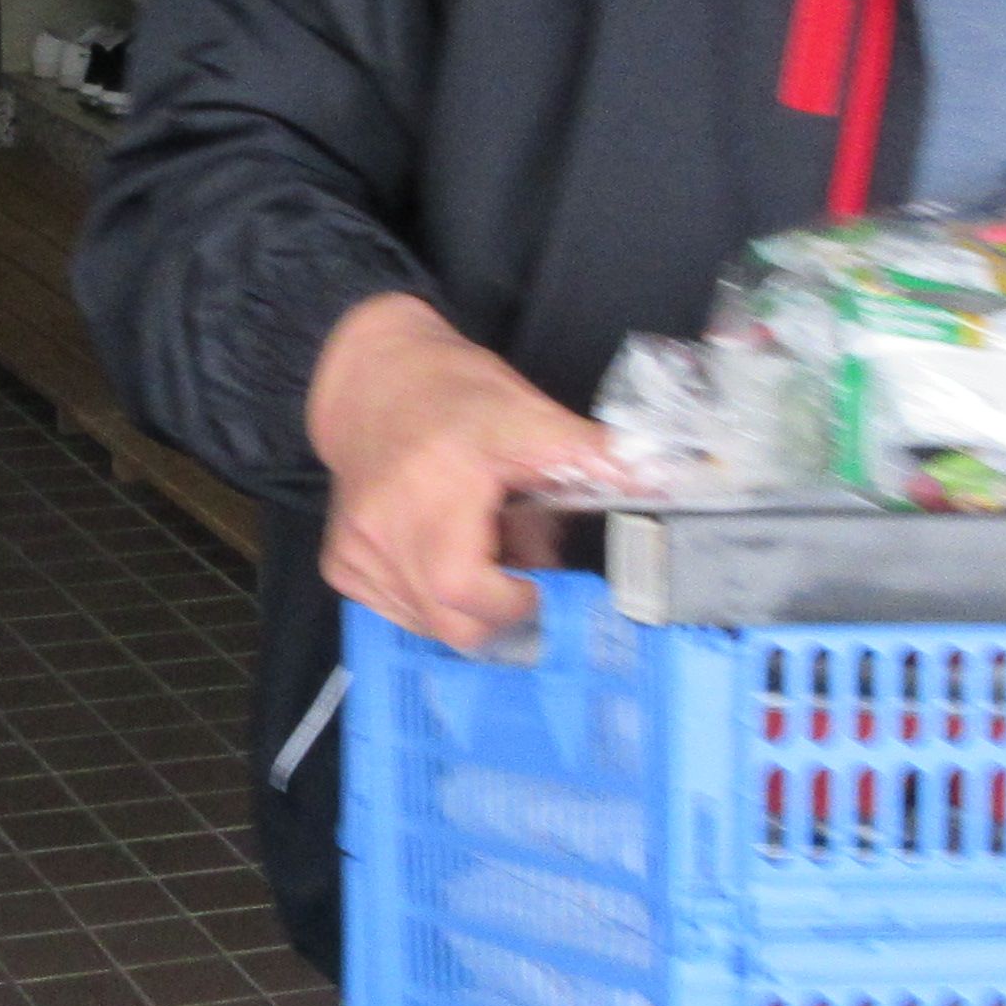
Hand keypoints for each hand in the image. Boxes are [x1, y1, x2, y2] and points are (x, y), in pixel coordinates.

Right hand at [306, 294, 612, 650]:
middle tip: (517, 576)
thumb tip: (664, 480)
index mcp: (435, 490)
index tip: (537, 584)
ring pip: (426, 624)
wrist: (372, 380)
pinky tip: (440, 552)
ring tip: (476, 550)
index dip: (512, 604)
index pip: (466, 589)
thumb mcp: (527, 414)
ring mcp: (356, 551)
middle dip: (497, 614)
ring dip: (465, 604)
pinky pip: (397, 611)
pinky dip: (430, 598)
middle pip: (450, 624)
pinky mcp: (341, 564)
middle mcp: (385, 527)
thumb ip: (592, 454)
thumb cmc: (454, 396)